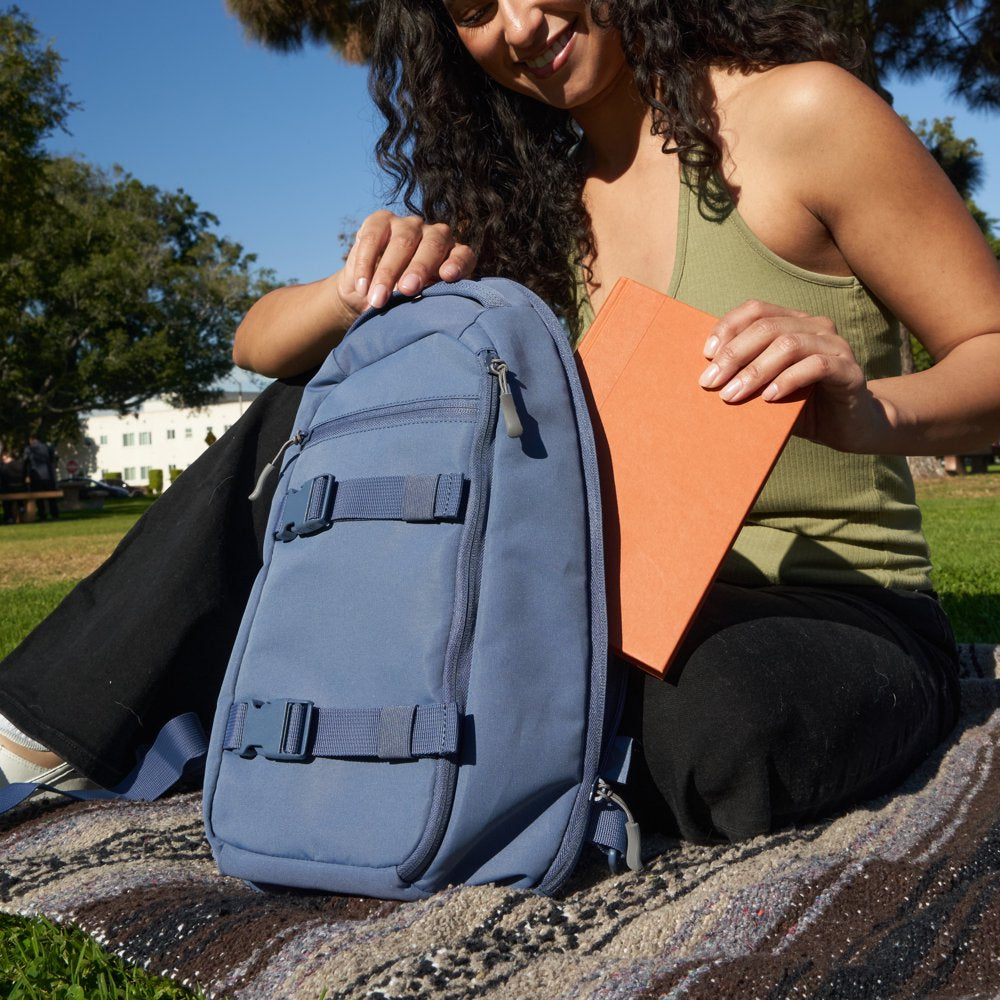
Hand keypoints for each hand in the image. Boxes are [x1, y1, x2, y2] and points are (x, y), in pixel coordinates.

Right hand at [336, 211, 476, 317]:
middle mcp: (435, 235)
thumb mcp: (419, 303)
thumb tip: (423, 305)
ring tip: (378, 298)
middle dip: (419, 269)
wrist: (369, 292)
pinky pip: (372, 237)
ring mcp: (408, 225)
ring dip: (388, 272)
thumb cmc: (404, 300)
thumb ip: (427, 299)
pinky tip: (361, 286)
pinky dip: (365, 264)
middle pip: (432, 245)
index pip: (462, 255)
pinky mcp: (380, 221)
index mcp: (453, 255)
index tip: (448, 276)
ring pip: (402, 242)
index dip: (457, 264)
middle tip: (407, 290)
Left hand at [698, 300, 893, 452]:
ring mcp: (835, 346)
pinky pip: (816, 366)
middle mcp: (815, 327)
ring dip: (755, 371)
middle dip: (733, 355)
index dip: (727, 327)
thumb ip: (744, 378)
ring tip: (732, 395)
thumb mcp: (767, 389)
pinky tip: (769, 397)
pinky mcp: (849, 370)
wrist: (848, 427)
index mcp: (793, 322)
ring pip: (788, 345)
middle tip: (710, 382)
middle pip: (767, 327)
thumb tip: (706, 380)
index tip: (706, 354)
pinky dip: (788, 380)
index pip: (756, 310)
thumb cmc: (801, 405)